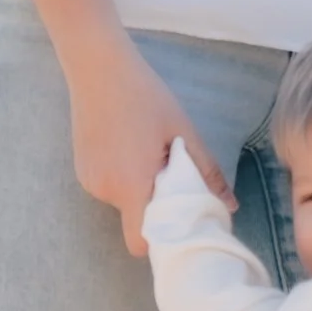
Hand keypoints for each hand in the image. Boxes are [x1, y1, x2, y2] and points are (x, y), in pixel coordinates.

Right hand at [24, 0, 235, 253]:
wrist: (97, 67)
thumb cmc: (145, 96)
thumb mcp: (182, 132)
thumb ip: (205, 173)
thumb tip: (230, 207)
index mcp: (132, 185)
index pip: (141, 242)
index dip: (161, 239)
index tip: (180, 222)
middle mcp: (105, 190)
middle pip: (135, 219)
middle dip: (155, 204)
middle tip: (171, 171)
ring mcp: (89, 180)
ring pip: (123, 202)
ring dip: (139, 187)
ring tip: (148, 150)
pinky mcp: (81, 169)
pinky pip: (109, 186)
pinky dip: (123, 177)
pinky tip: (129, 144)